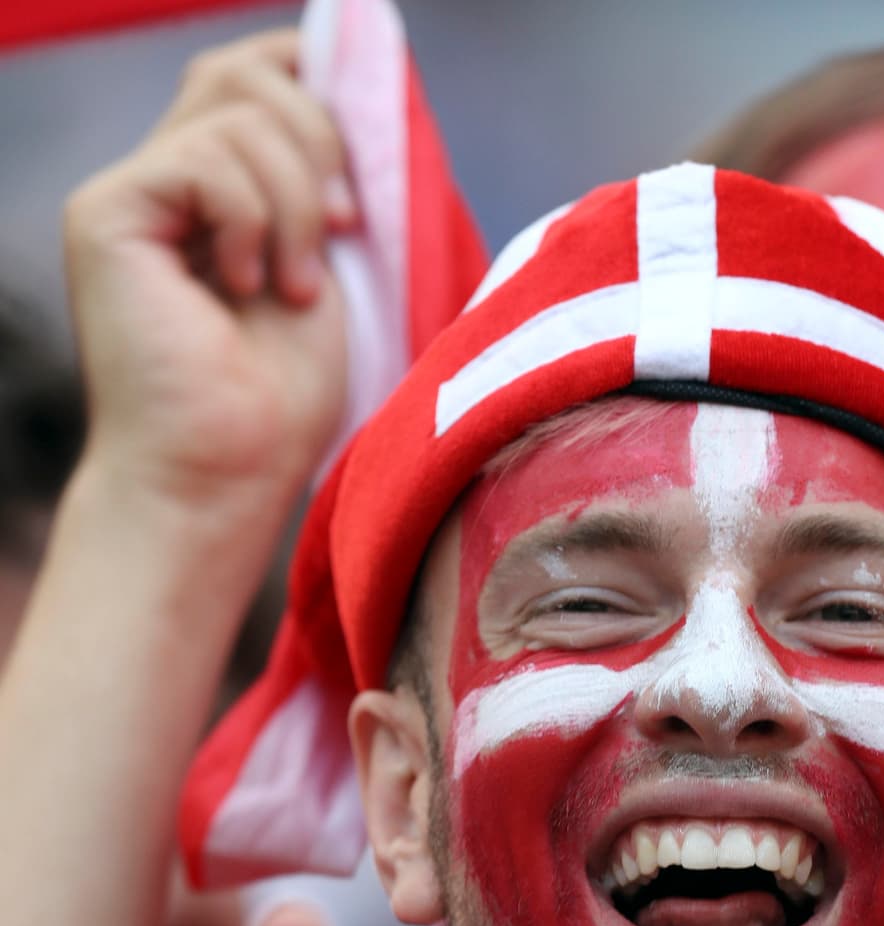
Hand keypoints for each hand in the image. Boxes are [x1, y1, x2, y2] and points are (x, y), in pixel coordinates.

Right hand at [64, 30, 351, 550]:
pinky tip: (246, 288)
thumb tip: (364, 91)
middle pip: (244, 75)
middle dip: (320, 142)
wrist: (225, 478)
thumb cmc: (279, 406)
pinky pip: (201, 156)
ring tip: (295, 291)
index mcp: (217, 193)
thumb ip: (327, 185)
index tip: (358, 183)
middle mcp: (165, 183)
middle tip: (342, 233)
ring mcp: (131, 196)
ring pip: (234, 114)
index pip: (256, 75)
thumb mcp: (329, 273)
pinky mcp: (106, 213)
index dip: (316, 88)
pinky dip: (251, 219)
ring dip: (296, 203)